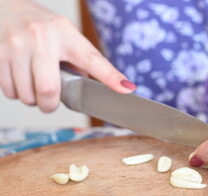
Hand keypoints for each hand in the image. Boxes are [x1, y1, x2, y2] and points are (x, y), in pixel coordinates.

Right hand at [0, 0, 134, 112]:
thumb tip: (99, 88)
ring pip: (26, 95)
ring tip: (33, 83)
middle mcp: (42, 38)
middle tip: (50, 100)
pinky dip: (16, 93)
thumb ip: (81, 61)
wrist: (4, 8)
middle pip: (49, 90)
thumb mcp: (66, 36)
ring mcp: (17, 45)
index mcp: (66, 33)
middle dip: (50, 104)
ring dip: (31, 99)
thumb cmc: (41, 27)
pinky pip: (8, 91)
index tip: (126, 89)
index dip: (110, 77)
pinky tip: (19, 78)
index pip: (93, 60)